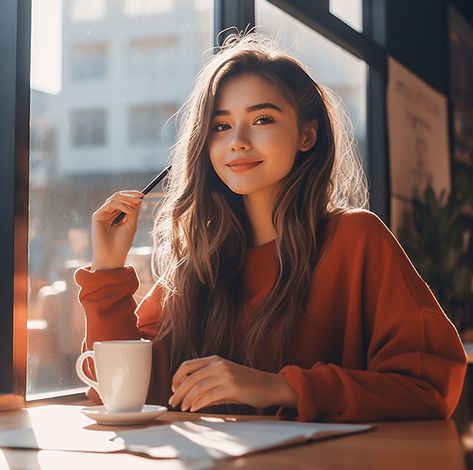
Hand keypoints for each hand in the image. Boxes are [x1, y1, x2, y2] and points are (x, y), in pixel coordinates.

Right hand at [91, 190, 143, 269]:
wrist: (112, 256)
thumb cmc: (122, 244)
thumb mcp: (131, 225)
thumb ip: (134, 212)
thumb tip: (139, 199)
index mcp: (115, 216)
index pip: (123, 201)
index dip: (132, 196)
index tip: (143, 195)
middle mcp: (108, 214)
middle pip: (118, 197)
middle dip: (130, 195)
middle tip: (141, 196)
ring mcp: (102, 214)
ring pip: (115, 198)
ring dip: (128, 199)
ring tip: (137, 203)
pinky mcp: (97, 216)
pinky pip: (110, 204)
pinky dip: (122, 205)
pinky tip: (130, 211)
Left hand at [168, 355, 296, 411]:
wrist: (270, 386)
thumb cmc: (247, 385)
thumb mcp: (225, 380)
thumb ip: (208, 385)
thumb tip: (189, 397)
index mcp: (215, 360)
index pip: (187, 365)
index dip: (176, 378)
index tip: (173, 389)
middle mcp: (218, 364)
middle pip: (189, 377)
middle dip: (178, 391)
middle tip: (173, 402)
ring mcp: (225, 374)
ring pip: (197, 387)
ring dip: (186, 399)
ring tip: (183, 408)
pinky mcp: (231, 386)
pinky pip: (208, 395)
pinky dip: (198, 403)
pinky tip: (193, 409)